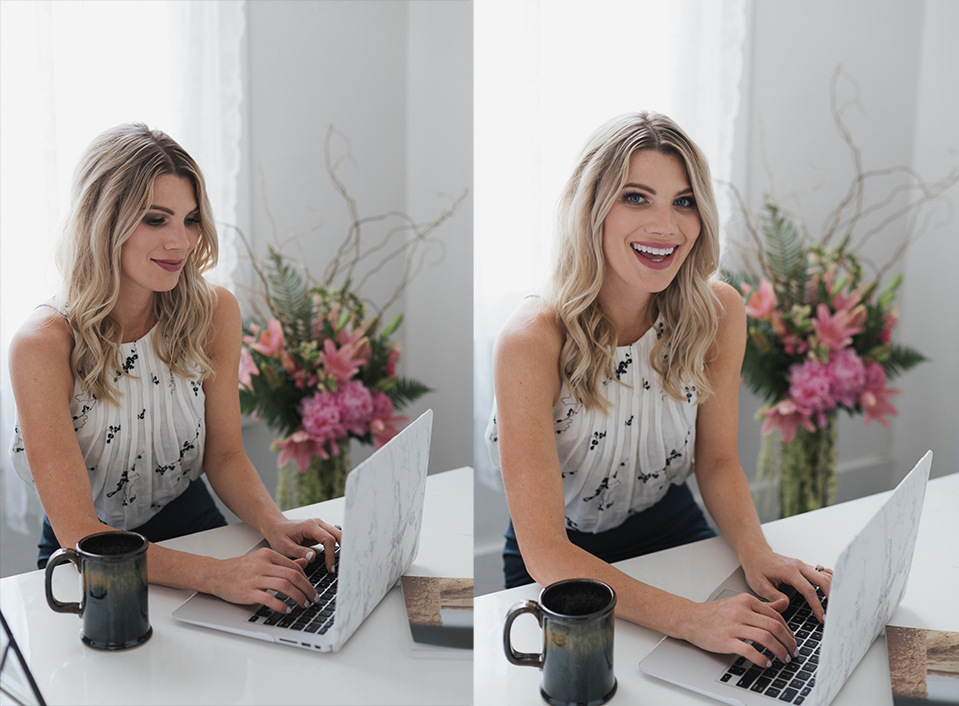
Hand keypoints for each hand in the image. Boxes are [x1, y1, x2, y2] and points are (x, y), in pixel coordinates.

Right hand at [208, 547, 321, 613]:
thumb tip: (305, 562)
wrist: (215, 574)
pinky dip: (281, 605)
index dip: (307, 578)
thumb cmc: (239, 569)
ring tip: (303, 604)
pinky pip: (269, 598)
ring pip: (284, 585)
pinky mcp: (248, 592)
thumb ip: (282, 562)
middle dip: (307, 588)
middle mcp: (263, 564)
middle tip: (313, 598)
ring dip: (298, 597)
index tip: (312, 588)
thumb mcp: (262, 560)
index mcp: (268, 554)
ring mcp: (255, 578)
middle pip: (293, 575)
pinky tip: (287, 610)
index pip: (295, 566)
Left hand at [262, 518, 342, 572]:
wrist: (275, 527)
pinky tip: (337, 557)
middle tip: (343, 565)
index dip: (331, 554)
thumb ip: (299, 552)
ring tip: (343, 563)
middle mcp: (317, 524)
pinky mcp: (320, 531)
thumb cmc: (278, 535)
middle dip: (343, 550)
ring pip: (338, 534)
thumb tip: (313, 557)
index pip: (328, 539)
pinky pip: (333, 538)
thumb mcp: (284, 547)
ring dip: (342, 547)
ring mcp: (320, 526)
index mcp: (309, 526)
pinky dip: (337, 546)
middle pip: (338, 534)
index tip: (330, 568)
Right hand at [680, 593, 798, 667]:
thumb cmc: (714, 613)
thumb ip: (761, 606)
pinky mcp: (726, 640)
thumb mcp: (738, 603)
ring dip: (779, 651)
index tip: (792, 641)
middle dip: (788, 643)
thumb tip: (783, 605)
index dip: (789, 631)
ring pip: (766, 638)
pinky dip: (762, 659)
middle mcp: (741, 611)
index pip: (776, 616)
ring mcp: (733, 626)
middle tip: (792, 652)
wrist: (690, 618)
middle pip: (774, 627)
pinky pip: (750, 651)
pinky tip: (766, 663)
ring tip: (783, 659)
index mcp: (746, 601)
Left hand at [741, 551, 832, 622]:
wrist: (756, 553)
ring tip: (836, 606)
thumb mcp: (759, 585)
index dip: (817, 605)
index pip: (808, 590)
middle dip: (832, 598)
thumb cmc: (756, 567)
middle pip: (824, 581)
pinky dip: (830, 581)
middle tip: (834, 614)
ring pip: (826, 575)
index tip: (822, 618)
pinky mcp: (806, 567)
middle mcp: (799, 566)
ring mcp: (804, 565)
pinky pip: (823, 572)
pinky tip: (833, 591)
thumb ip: (773, 596)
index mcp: (789, 571)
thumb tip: (786, 605)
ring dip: (833, 589)